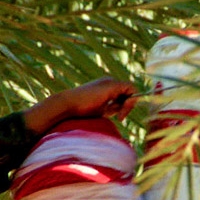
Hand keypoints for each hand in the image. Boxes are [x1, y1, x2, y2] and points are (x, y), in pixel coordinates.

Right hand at [23, 77, 137, 133]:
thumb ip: (110, 109)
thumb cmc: (79, 112)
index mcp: (106, 87)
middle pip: (129, 91)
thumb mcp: (99, 110)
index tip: (119, 117)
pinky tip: (119, 113)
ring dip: (129, 105)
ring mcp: (110, 82)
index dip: (125, 106)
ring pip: (132, 89)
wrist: (67, 106)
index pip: (124, 94)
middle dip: (128, 105)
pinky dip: (130, 101)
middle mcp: (109, 81)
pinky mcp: (112, 85)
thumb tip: (120, 114)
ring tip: (118, 116)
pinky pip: (131, 89)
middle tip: (119, 118)